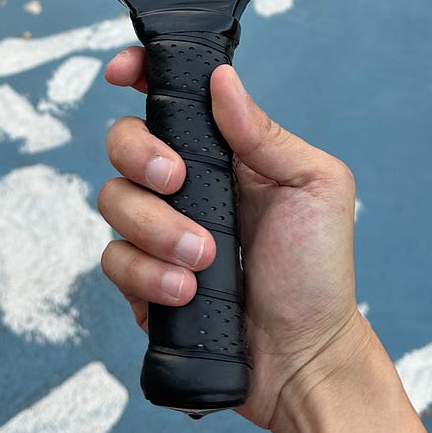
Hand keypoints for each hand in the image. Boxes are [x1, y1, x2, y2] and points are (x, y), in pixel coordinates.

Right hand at [98, 50, 367, 429]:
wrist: (305, 359)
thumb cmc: (318, 272)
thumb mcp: (314, 187)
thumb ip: (265, 133)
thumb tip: (222, 79)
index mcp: (224, 151)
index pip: (170, 98)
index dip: (138, 74)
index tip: (121, 73)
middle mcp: (185, 185)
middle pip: (123, 141)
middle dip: (141, 155)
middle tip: (178, 181)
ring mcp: (160, 232)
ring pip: (113, 201)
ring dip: (156, 228)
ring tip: (204, 258)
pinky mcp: (143, 280)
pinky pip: (114, 259)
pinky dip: (148, 274)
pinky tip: (186, 291)